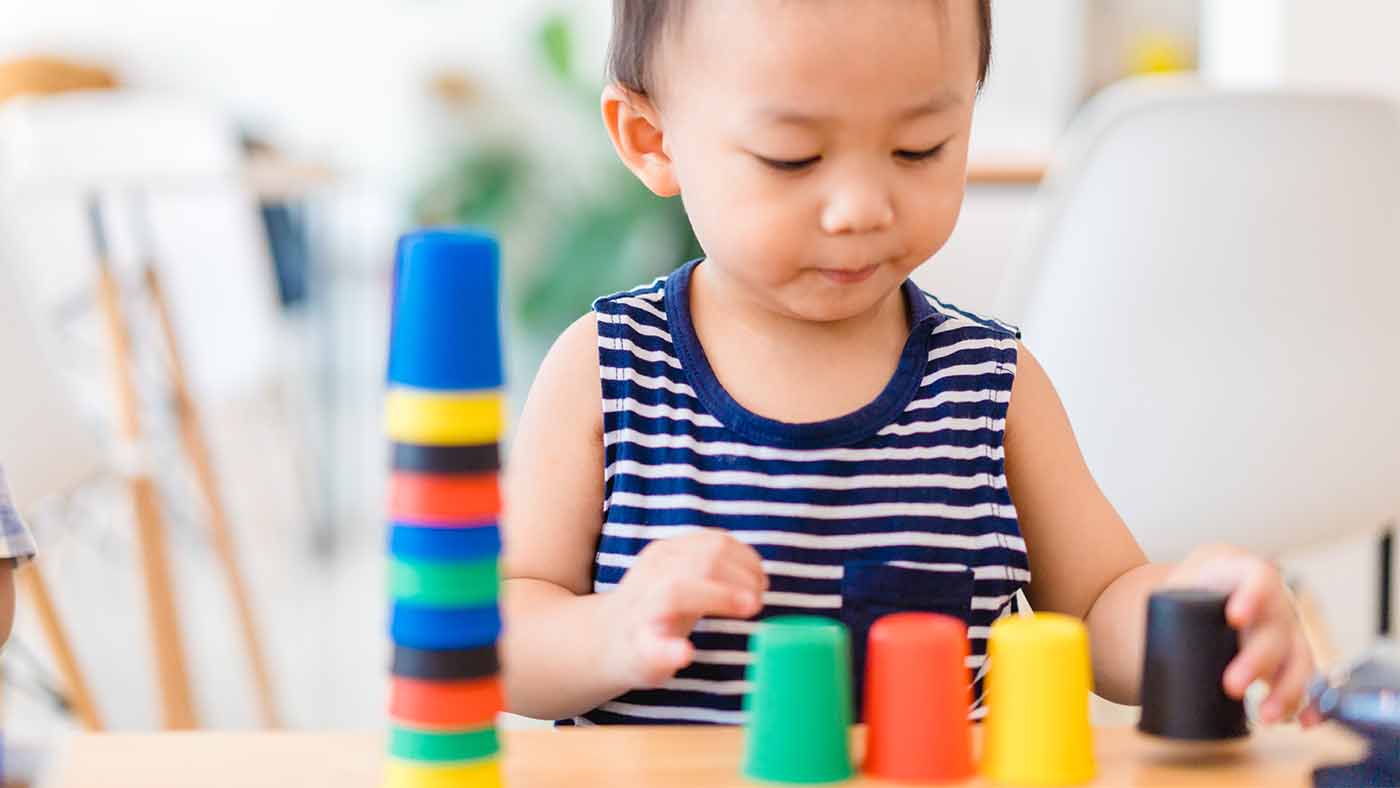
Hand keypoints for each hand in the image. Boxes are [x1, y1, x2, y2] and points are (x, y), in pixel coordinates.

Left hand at [603, 530, 767, 687]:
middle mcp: (651, 572)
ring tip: (760, 590)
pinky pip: (715, 538)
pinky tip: (752, 576)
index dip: (721, 595)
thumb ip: (661, 657)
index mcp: (644, 604)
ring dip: (746, 564)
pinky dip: (741, 553)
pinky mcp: (676, 543)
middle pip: (703, 560)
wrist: (615, 628)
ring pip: (714, 543)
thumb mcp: (644, 666)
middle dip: (741, 579)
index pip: (680, 590)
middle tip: (759, 605)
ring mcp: (664, 552)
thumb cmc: (636, 653)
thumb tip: (685, 653)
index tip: (752, 609)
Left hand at [1166, 545, 1318, 724]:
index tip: (1235, 617)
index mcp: (1245, 574)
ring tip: (1265, 716)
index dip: (1252, 597)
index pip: (1257, 578)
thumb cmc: (1190, 589)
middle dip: (1256, 660)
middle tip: (1231, 685)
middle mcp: (1274, 601)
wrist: (1205, 592)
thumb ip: (1163, 604)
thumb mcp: (1178, 584)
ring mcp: (1287, 630)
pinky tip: (1302, 721)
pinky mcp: (1292, 656)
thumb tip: (1127, 642)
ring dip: (1286, 689)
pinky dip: (1308, 702)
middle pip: (1275, 628)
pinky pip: (1306, 679)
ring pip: (1297, 658)